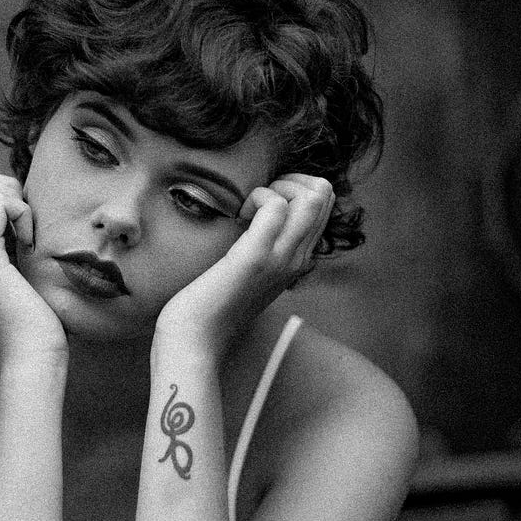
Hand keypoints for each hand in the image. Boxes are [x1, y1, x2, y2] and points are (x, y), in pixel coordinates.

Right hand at [0, 174, 65, 363]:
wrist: (29, 358)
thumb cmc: (33, 325)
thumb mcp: (16, 279)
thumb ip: (8, 250)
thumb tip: (22, 217)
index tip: (16, 225)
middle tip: (23, 221)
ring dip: (7, 195)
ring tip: (26, 232)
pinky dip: (21, 211)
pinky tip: (31, 244)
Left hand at [154, 174, 334, 354]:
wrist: (196, 340)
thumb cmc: (212, 305)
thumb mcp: (249, 274)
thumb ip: (262, 250)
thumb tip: (256, 219)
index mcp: (299, 260)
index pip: (324, 204)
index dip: (295, 187)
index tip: (263, 202)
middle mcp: (298, 258)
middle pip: (324, 193)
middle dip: (290, 180)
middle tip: (257, 200)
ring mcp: (281, 258)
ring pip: (313, 196)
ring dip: (277, 186)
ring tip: (250, 208)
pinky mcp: (256, 257)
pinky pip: (276, 206)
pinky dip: (257, 197)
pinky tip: (238, 216)